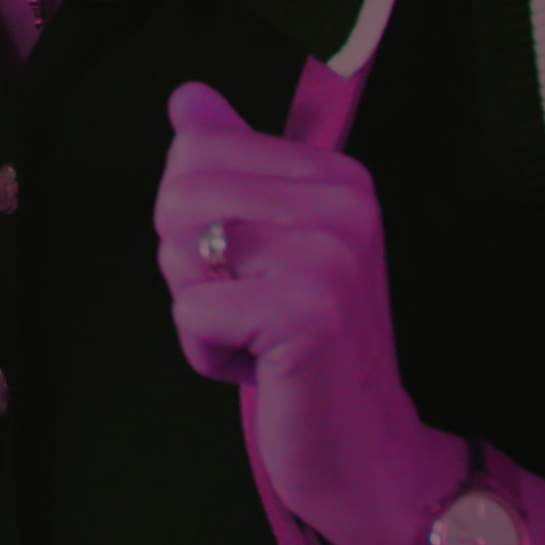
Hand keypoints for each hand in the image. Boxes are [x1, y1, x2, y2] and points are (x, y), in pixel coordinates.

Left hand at [156, 81, 467, 544]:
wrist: (367, 449)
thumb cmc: (301, 346)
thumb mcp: (270, 244)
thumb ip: (231, 164)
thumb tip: (187, 96)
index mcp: (338, 174)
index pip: (195, 148)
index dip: (192, 220)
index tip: (251, 268)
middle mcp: (344, 202)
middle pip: (177, 195)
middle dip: (186, 265)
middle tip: (250, 310)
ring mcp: (330, 254)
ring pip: (177, 250)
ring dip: (196, 310)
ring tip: (259, 338)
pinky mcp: (307, 311)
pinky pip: (191, 313)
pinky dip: (205, 354)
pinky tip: (262, 369)